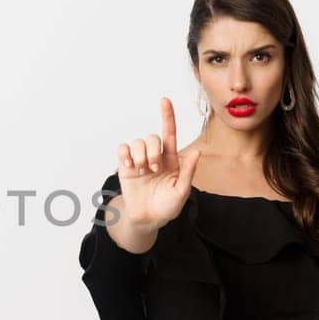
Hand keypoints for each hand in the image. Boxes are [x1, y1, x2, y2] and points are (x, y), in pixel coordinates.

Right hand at [115, 97, 201, 230]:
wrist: (147, 219)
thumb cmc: (167, 206)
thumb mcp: (181, 192)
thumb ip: (188, 172)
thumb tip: (196, 153)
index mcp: (171, 160)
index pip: (170, 133)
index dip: (167, 116)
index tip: (165, 100)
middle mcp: (155, 156)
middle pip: (152, 137)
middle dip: (153, 151)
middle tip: (154, 169)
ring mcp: (140, 160)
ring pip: (137, 142)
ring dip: (141, 156)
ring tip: (143, 171)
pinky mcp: (126, 166)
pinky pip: (123, 149)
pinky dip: (125, 155)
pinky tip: (130, 167)